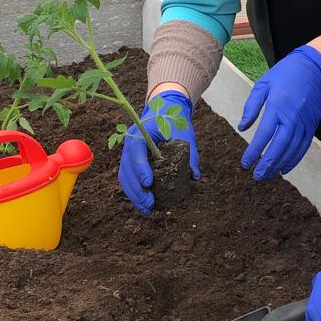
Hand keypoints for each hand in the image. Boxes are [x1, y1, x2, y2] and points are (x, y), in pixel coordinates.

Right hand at [118, 90, 197, 214]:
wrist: (164, 111)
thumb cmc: (174, 122)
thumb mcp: (184, 134)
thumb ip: (190, 155)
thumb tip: (195, 177)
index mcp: (141, 133)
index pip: (136, 151)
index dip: (141, 168)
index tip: (149, 183)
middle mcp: (130, 143)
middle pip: (127, 168)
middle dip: (137, 188)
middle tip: (150, 203)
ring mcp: (128, 153)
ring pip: (124, 176)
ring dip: (134, 195)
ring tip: (146, 209)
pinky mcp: (130, 162)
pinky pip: (128, 178)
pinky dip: (134, 192)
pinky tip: (143, 205)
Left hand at [238, 46, 320, 179]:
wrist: (313, 68)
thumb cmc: (284, 74)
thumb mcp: (262, 85)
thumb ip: (251, 107)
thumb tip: (242, 128)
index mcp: (277, 106)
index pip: (264, 135)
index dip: (254, 151)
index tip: (246, 163)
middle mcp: (292, 117)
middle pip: (279, 146)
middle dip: (267, 164)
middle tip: (257, 176)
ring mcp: (304, 122)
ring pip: (292, 149)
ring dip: (280, 165)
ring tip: (268, 175)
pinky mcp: (312, 125)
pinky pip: (303, 146)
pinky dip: (294, 159)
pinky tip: (285, 168)